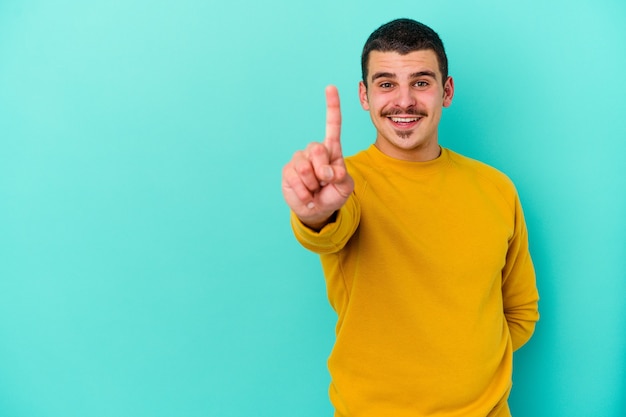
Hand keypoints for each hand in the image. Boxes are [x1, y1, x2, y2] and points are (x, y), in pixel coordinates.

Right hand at [282, 85, 353, 228]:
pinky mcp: (288, 171)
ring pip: (304, 167)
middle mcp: (314, 150)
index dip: (332, 106)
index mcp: (332, 150)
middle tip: (324, 182)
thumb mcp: (345, 187)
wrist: (317, 210)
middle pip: (317, 149)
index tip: (331, 88)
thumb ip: (341, 177)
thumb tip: (327, 172)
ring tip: (315, 190)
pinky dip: (304, 193)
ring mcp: (299, 160)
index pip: (333, 125)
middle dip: (323, 171)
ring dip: (312, 185)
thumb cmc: (333, 194)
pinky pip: (295, 180)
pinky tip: (307, 195)